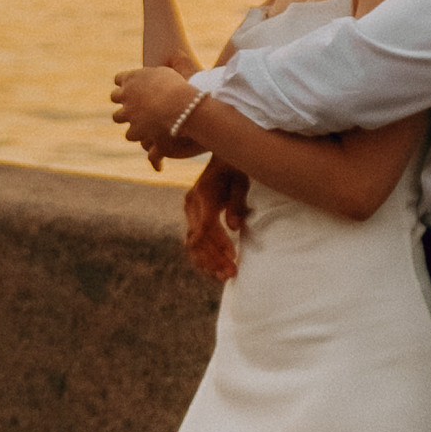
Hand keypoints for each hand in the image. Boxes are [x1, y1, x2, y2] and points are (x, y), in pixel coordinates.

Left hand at [113, 65, 203, 160]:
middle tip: (133, 103)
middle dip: (123, 100)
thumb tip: (158, 68)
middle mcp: (125, 95)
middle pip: (114, 96)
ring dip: (127, 118)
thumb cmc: (178, 87)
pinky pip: (129, 134)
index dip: (126, 83)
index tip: (133, 87)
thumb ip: (156, 74)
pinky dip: (137, 134)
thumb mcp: (167, 73)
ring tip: (138, 120)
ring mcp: (128, 113)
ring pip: (117, 117)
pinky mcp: (134, 130)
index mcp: (132, 78)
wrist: (180, 106)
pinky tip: (146, 134)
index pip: (119, 78)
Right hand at [183, 159, 249, 282]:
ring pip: (192, 243)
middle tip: (231, 274)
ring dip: (207, 262)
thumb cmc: (236, 168)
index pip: (206, 226)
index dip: (219, 244)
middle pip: (197, 238)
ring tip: (224, 276)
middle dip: (214, 258)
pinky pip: (192, 240)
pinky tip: (214, 269)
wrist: (222, 154)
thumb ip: (237, 203)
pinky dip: (202, 256)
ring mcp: (188, 209)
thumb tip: (234, 227)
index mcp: (203, 193)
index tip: (233, 256)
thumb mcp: (241, 180)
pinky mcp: (191, 215)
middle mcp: (191, 203)